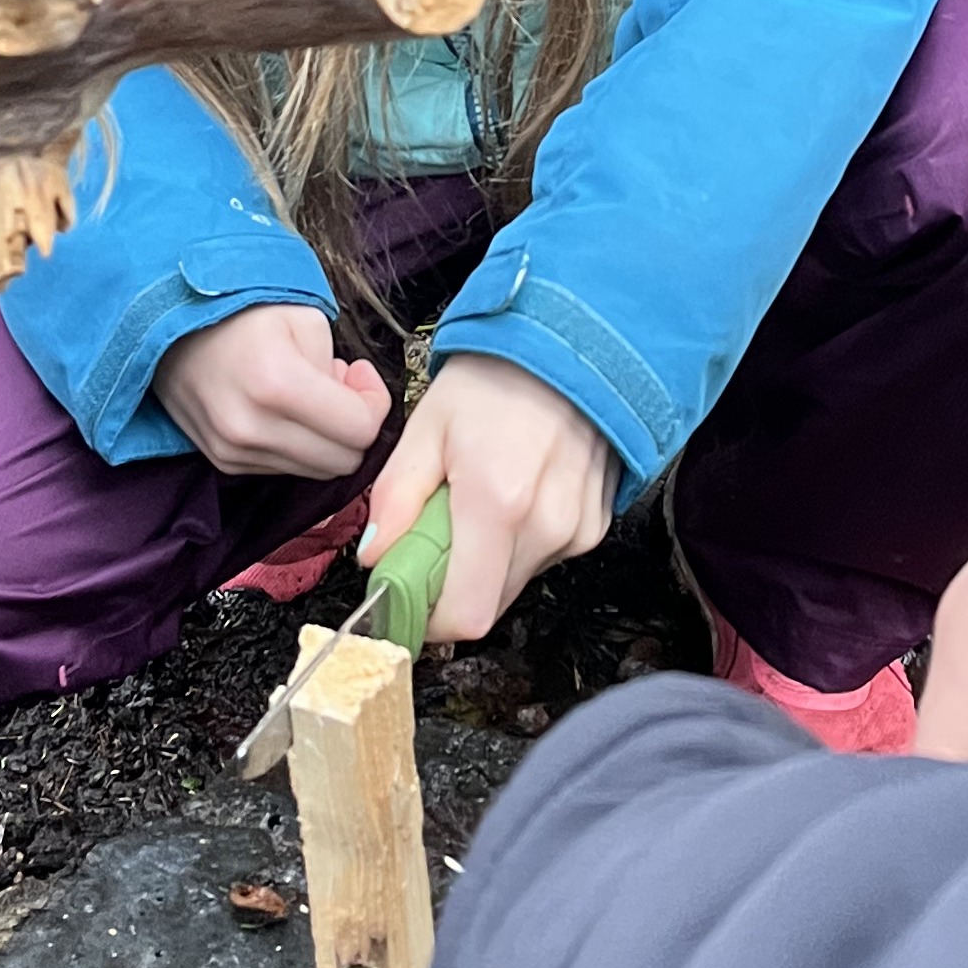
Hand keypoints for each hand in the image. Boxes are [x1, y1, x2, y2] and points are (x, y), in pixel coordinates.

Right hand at [153, 304, 390, 477]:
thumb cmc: (240, 311)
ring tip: (308, 395)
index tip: (362, 375)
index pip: (359, 431)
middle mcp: (252, 429)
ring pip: (316, 470)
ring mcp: (233, 451)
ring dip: (325, 439)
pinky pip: (285, 468)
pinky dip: (297, 446)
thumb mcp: (305, 320)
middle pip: (342, 462)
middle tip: (342, 387)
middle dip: (355, 428)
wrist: (168, 322)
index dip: (375, 404)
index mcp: (277, 385)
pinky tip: (284, 410)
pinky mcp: (223, 462)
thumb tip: (351, 406)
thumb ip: (341, 372)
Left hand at [363, 355, 614, 644]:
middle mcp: (546, 525)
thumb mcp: (427, 426)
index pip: (465, 614)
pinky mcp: (593, 527)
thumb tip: (374, 556)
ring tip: (477, 502)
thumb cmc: (498, 377)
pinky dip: (517, 543)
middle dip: (451, 585)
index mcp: (497, 503)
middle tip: (435, 535)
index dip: (429, 620)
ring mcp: (577, 530)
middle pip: (488, 604)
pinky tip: (513, 496)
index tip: (406, 600)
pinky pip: (542, 559)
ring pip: (513, 583)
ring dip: (484, 562)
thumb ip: (396, 497)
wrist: (571, 346)